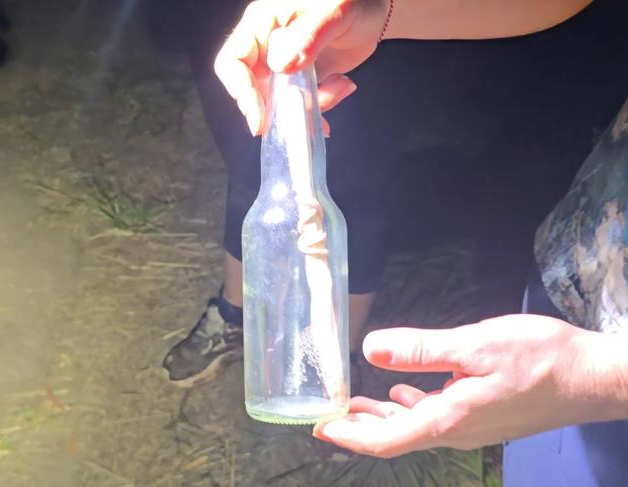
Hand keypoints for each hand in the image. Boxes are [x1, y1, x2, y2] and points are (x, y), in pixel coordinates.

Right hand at [214, 0, 387, 134]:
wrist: (376, 8)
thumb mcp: (330, 10)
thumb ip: (306, 36)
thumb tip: (280, 65)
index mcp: (262, 24)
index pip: (233, 62)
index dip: (242, 92)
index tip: (259, 119)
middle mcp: (269, 47)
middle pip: (255, 89)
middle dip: (280, 108)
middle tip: (304, 117)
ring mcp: (287, 66)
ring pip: (282, 102)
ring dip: (309, 106)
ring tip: (341, 86)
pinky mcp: (305, 79)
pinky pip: (303, 104)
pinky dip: (322, 106)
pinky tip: (344, 85)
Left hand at [313, 315, 626, 457]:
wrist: (595, 378)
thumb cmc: (542, 360)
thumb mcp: (475, 346)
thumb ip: (421, 350)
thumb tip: (371, 350)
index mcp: (450, 419)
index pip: (386, 440)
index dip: (350, 436)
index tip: (320, 428)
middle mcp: (457, 430)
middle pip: (396, 437)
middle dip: (359, 428)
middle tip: (328, 417)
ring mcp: (472, 425)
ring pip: (414, 426)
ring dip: (381, 416)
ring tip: (355, 405)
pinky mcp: (483, 414)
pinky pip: (435, 417)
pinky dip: (410, 405)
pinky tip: (403, 391)